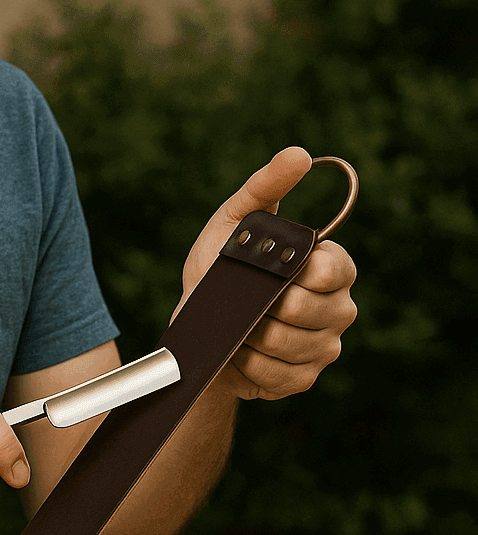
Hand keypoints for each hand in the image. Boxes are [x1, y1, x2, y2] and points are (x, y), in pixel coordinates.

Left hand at [180, 147, 357, 401]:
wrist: (196, 330)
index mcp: (332, 267)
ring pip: (291, 343)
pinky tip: (241, 352)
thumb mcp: (234, 221)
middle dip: (265, 305)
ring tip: (238, 324)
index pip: (333, 270)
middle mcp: (338, 308)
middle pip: (309, 309)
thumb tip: (301, 155)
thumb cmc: (219, 269)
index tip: (270, 269)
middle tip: (243, 299)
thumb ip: (266, 187)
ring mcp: (324, 347)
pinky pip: (280, 374)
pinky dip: (251, 364)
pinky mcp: (303, 379)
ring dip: (252, 334)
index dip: (300, 272)